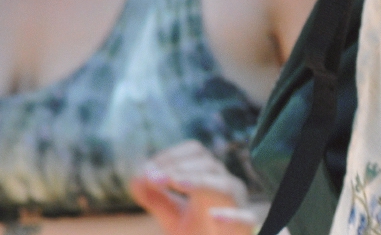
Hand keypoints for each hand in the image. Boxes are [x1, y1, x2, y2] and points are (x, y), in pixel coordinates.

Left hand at [130, 141, 262, 234]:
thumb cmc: (197, 230)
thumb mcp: (170, 214)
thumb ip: (153, 198)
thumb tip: (135, 178)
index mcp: (209, 177)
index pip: (196, 153)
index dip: (172, 156)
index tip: (148, 168)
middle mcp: (225, 187)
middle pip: (209, 165)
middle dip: (180, 168)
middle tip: (153, 178)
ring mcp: (236, 207)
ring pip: (225, 186)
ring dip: (199, 182)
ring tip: (177, 183)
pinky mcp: (242, 230)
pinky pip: (245, 219)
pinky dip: (231, 216)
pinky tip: (214, 216)